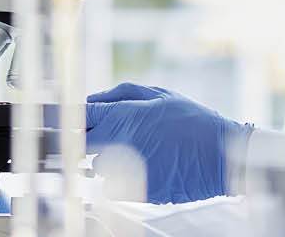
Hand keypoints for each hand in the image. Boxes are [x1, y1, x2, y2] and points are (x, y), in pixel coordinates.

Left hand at [82, 83, 251, 203]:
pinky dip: (119, 181)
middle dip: (87, 140)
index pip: (78, 116)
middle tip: (105, 138)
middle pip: (80, 144)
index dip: (67, 117)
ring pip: (96, 167)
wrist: (220, 156)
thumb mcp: (161, 95)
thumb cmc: (193, 122)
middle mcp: (119, 141)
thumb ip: (122, 94)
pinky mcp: (134, 190)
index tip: (64, 120)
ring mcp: (126, 167)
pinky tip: (142, 170)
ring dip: (106, 161)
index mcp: (123, 114)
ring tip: (137, 153)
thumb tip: (92, 99)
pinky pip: (109, 188)